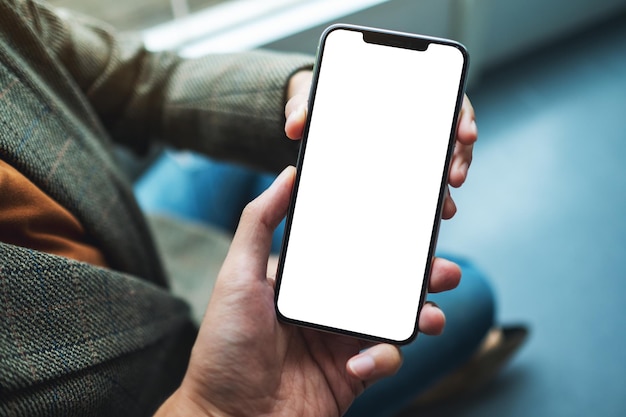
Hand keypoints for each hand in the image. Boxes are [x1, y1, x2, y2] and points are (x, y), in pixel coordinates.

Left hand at [156, 166, 460, 416]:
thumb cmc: (224, 348)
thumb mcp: (237, 276)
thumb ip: (259, 223)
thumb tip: (286, 177)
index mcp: (305, 279)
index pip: (350, 249)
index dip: (383, 236)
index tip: (410, 223)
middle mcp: (326, 305)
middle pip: (382, 281)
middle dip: (417, 275)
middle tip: (441, 270)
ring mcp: (341, 339)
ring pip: (393, 318)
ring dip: (420, 313)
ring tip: (432, 315)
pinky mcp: (351, 372)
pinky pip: (384, 358)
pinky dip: (383, 358)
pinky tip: (361, 363)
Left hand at [284, 70, 477, 219]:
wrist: (314, 118)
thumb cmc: (321, 102)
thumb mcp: (311, 100)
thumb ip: (302, 109)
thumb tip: (294, 125)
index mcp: (402, 96)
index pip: (445, 101)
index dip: (461, 117)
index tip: (464, 132)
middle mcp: (414, 125)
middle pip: (450, 140)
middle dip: (458, 159)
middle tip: (454, 177)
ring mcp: (410, 151)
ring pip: (440, 168)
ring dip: (445, 188)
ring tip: (444, 207)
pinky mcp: (399, 174)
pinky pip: (420, 188)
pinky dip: (428, 202)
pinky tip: (429, 218)